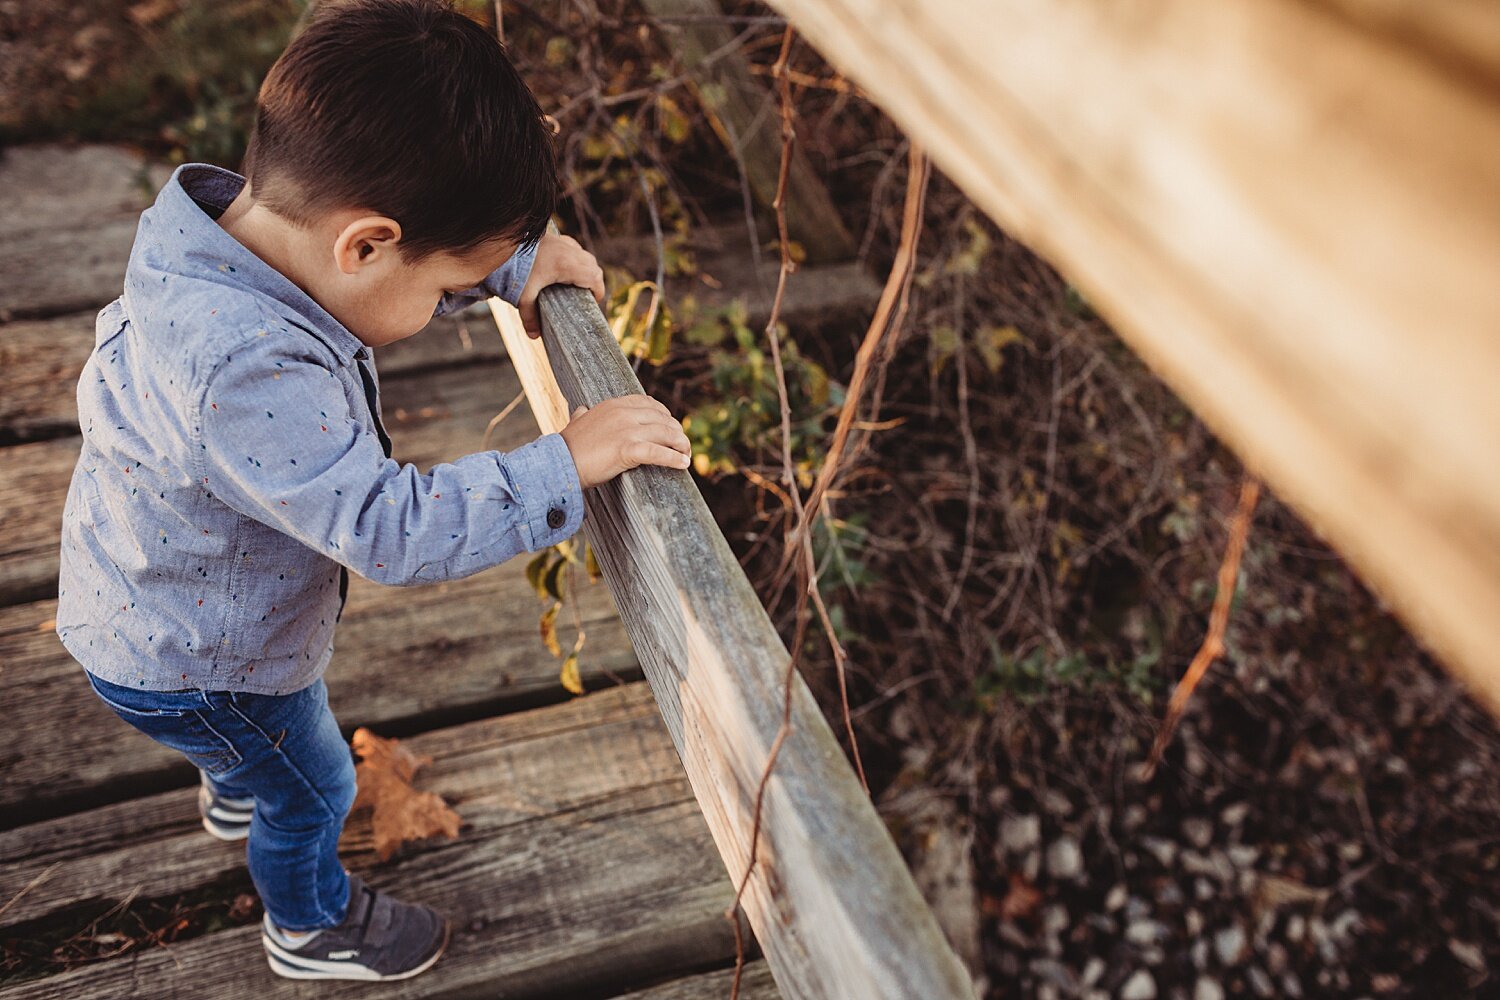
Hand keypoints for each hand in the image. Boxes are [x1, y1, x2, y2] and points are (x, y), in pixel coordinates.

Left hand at [517, 233, 605, 336]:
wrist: (502, 244)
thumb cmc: (514, 269)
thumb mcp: (523, 296)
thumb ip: (530, 316)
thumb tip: (534, 336)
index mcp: (566, 265)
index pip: (594, 277)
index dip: (598, 291)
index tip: (593, 302)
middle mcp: (569, 251)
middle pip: (593, 267)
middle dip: (593, 281)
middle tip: (585, 296)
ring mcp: (562, 242)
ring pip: (585, 256)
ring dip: (586, 269)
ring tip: (577, 283)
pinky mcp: (555, 238)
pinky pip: (574, 248)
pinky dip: (575, 258)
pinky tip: (565, 268)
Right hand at [559, 394, 691, 488]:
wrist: (558, 464)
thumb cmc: (568, 448)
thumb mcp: (577, 422)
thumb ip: (582, 414)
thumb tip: (580, 410)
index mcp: (614, 404)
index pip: (650, 404)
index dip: (666, 417)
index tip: (672, 429)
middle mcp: (623, 413)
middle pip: (663, 419)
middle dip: (677, 433)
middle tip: (683, 447)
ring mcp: (626, 430)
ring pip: (666, 434)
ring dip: (681, 446)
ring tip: (686, 457)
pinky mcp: (627, 449)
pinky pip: (659, 452)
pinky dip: (674, 459)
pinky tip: (683, 465)